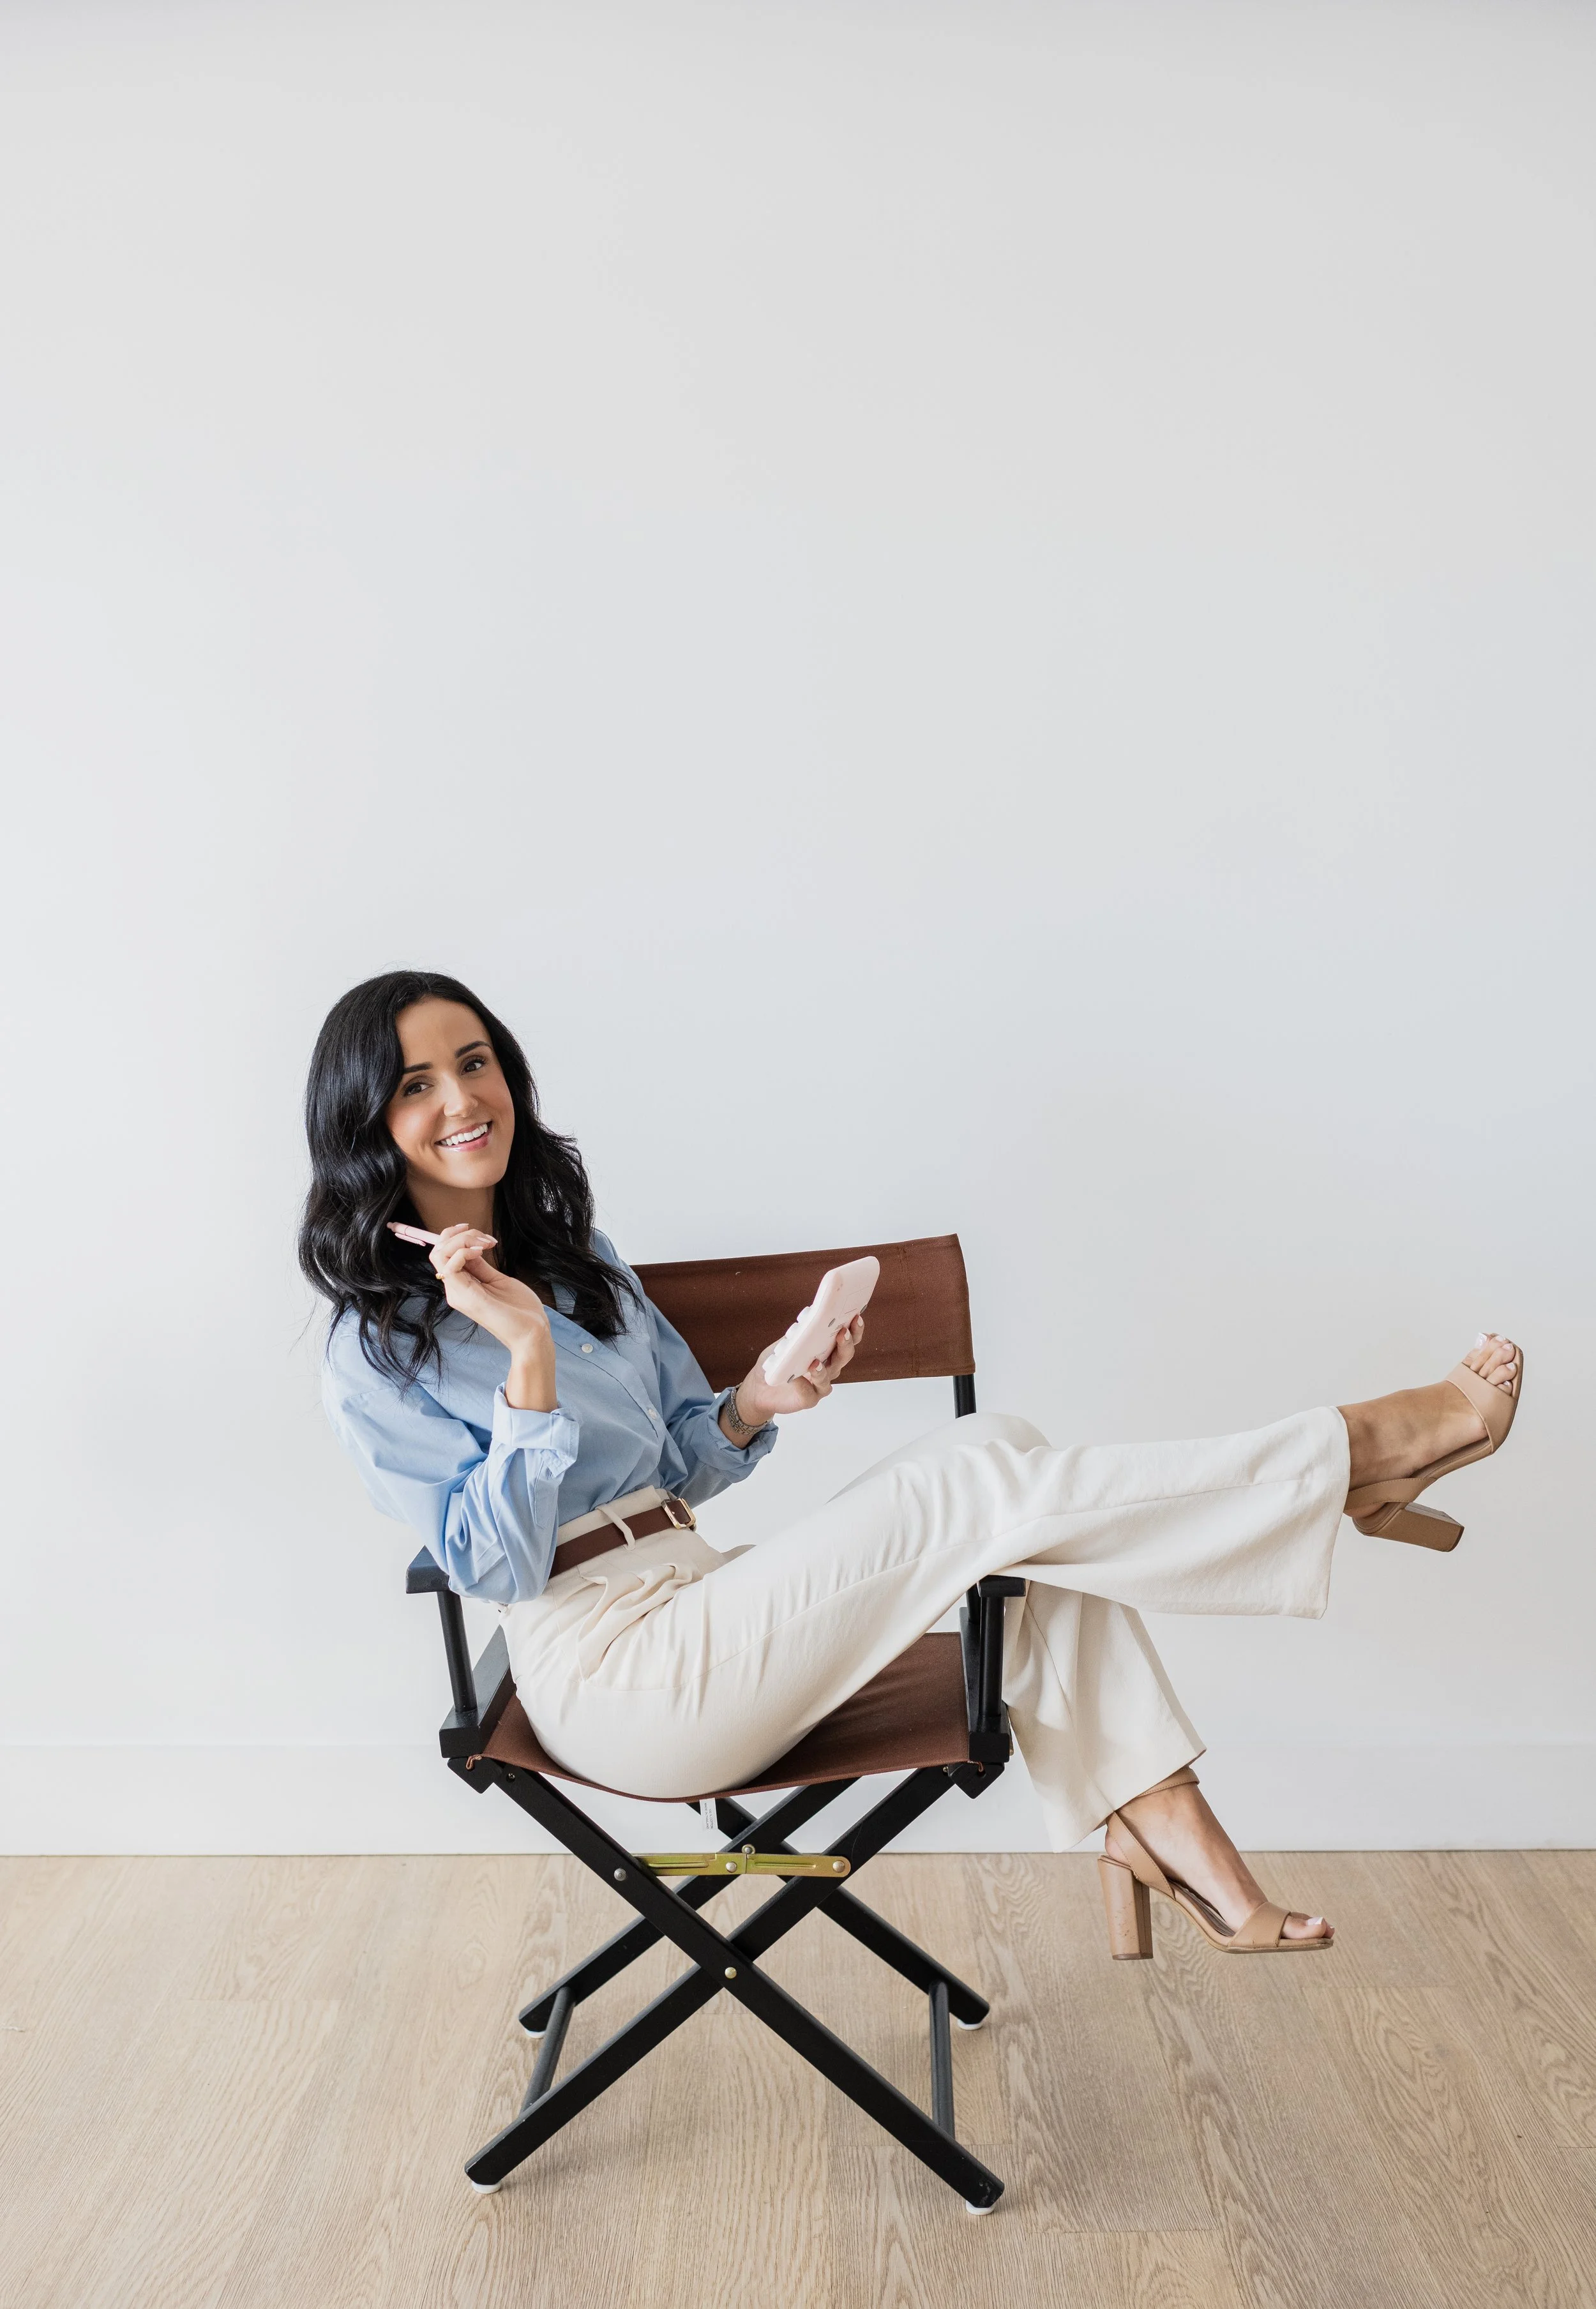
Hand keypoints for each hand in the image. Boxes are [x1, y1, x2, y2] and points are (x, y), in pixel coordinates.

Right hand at [428, 1224, 549, 1360]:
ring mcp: (457, 1294)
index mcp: (461, 1286)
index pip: (444, 1255)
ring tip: (485, 1244)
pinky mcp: (465, 1296)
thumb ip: (480, 1266)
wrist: (531, 1333)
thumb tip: (470, 1249)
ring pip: (440, 1255)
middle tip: (485, 1239)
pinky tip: (482, 1251)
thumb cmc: (519, 1309)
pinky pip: (450, 1267)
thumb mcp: (497, 1279)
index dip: (457, 1237)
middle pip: (438, 1251)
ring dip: (462, 1240)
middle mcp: (454, 1290)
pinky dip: (463, 1251)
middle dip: (459, 1235)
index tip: (482, 1235)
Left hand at [731, 1314, 864, 1430]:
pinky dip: (802, 1384)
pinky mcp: (809, 1399)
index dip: (854, 1330)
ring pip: (830, 1375)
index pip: (846, 1339)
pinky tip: (795, 1378)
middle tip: (842, 1333)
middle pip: (844, 1356)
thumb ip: (798, 1333)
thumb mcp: (786, 1343)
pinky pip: (809, 1392)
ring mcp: (820, 1384)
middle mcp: (828, 1367)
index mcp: (826, 1351)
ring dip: (824, 1368)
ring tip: (814, 1362)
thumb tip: (809, 1317)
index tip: (856, 1317)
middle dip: (846, 1344)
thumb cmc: (777, 1363)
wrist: (761, 1386)